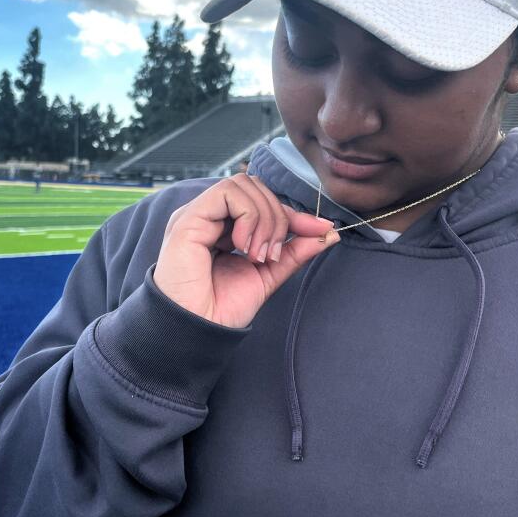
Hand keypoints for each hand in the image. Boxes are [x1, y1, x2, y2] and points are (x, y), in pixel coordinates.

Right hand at [152, 174, 339, 328]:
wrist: (197, 331)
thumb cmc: (222, 309)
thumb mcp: (268, 274)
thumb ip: (294, 251)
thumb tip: (328, 233)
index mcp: (223, 228)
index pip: (262, 202)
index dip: (291, 213)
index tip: (319, 229)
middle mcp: (208, 217)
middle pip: (255, 187)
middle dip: (277, 216)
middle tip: (270, 255)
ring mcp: (197, 215)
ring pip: (243, 185)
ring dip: (263, 218)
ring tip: (256, 254)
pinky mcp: (188, 219)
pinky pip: (228, 193)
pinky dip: (247, 216)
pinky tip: (242, 246)